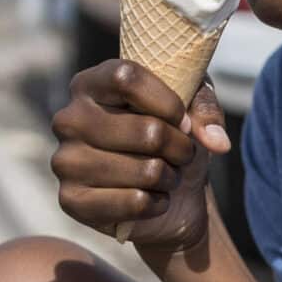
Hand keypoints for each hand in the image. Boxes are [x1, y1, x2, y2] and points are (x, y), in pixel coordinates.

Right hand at [50, 62, 229, 251]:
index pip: (127, 77)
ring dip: (170, 177)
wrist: (168, 195)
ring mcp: (65, 161)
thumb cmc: (172, 138)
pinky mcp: (71, 201)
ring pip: (145, 170)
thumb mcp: (193, 107)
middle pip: (146, 130)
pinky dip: (157, 204)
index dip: (167, 101)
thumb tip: (216, 141)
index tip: (183, 119)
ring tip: (165, 175)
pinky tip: (151, 199)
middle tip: (182, 153)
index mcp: (90, 84)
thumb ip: (205, 110)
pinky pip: (134, 203)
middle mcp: (69, 119)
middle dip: (180, 147)